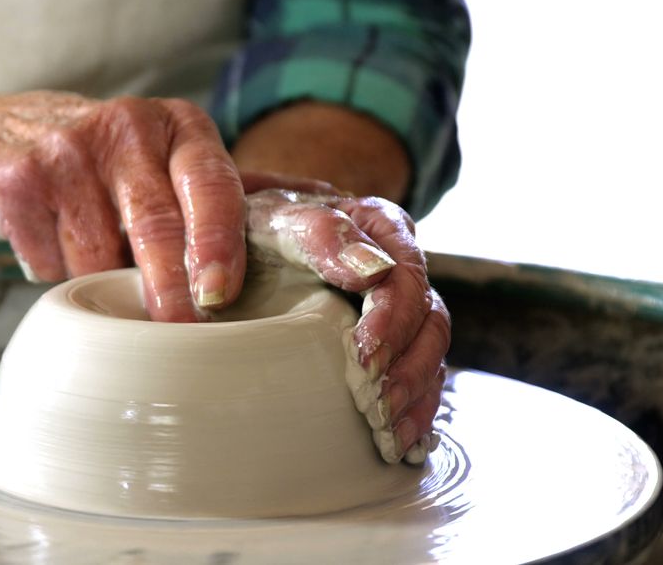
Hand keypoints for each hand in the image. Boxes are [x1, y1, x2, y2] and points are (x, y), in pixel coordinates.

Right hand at [0, 92, 248, 320]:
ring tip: (98, 264)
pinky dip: (55, 273)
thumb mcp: (177, 160)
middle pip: (156, 226)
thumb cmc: (111, 162)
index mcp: (181, 126)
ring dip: (102, 284)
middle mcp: (127, 126)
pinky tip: (53, 246)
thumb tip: (330, 206)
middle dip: (170, 291)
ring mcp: (67, 150)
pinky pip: (49, 262)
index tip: (219, 294)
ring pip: (97, 257)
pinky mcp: (18, 180)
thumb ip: (242, 189)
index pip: (212, 185)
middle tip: (180, 335)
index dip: (218, 244)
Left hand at [243, 182, 448, 461]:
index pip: (401, 270)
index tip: (364, 356)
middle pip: (426, 314)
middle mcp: (395, 261)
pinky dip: (416, 408)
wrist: (231, 244)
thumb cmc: (249, 228)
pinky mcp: (390, 339)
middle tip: (378, 404)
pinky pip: (421, 373)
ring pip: (430, 347)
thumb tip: (369, 270)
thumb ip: (317, 233)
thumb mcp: (272, 220)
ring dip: (416, 393)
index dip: (391, 317)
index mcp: (373, 224)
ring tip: (392, 432)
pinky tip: (402, 442)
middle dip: (407, 365)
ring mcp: (396, 302)